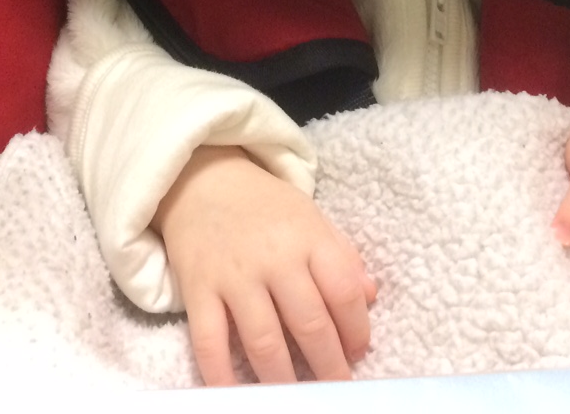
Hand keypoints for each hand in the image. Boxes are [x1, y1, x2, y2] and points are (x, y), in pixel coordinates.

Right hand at [153, 146, 376, 384]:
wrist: (202, 179)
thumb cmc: (264, 206)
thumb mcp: (311, 218)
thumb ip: (342, 257)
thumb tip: (371, 297)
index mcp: (308, 238)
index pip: (343, 292)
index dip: (356, 330)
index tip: (359, 353)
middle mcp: (273, 258)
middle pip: (308, 322)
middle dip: (328, 365)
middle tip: (337, 390)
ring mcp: (234, 276)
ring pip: (263, 340)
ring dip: (283, 379)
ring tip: (297, 399)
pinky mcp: (199, 289)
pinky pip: (209, 340)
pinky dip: (221, 374)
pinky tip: (235, 395)